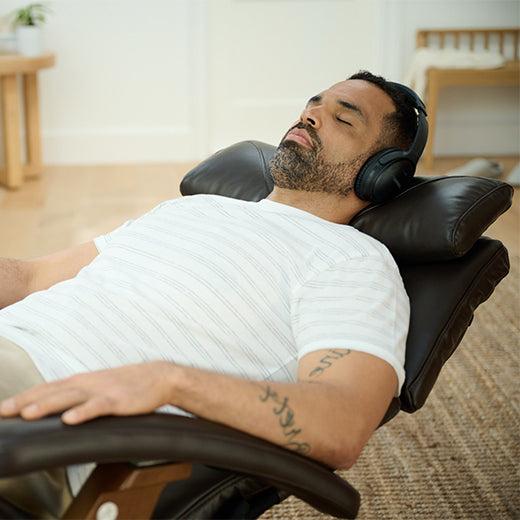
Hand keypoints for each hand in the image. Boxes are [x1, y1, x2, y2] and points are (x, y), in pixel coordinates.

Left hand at [0, 361, 176, 424]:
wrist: (158, 377)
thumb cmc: (128, 383)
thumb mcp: (100, 385)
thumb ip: (79, 393)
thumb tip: (57, 405)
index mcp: (83, 381)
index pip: (48, 387)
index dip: (26, 396)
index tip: (6, 406)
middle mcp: (88, 383)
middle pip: (53, 392)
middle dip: (27, 401)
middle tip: (5, 410)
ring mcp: (103, 391)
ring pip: (71, 397)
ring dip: (48, 405)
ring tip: (28, 414)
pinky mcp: (118, 401)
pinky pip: (98, 407)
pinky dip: (83, 412)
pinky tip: (70, 419)